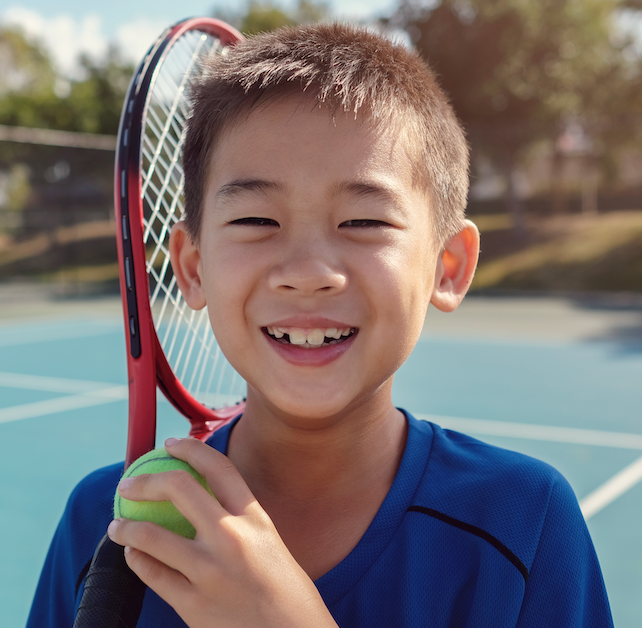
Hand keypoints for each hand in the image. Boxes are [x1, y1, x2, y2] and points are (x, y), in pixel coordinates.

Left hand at [107, 438, 336, 627]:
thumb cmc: (287, 591)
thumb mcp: (269, 542)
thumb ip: (239, 520)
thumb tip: (203, 500)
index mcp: (255, 517)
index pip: (218, 466)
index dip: (191, 448)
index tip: (172, 444)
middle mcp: (231, 537)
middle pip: (179, 488)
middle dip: (146, 480)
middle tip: (129, 484)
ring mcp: (209, 572)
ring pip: (151, 536)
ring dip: (126, 527)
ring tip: (117, 524)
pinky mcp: (193, 606)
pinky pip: (152, 575)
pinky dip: (136, 561)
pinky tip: (133, 556)